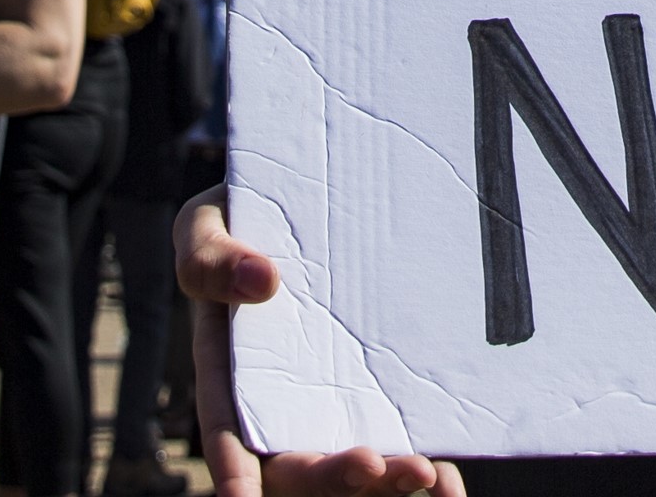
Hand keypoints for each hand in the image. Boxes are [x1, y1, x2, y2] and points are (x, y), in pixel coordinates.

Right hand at [175, 186, 460, 496]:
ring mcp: (339, 390)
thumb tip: (263, 283)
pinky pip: (406, 430)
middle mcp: (284, 393)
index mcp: (230, 368)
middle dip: (329, 475)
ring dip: (385, 476)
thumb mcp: (206, 224)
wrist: (311, 188)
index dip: (233, 465)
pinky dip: (430, 465)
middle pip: (297, 457)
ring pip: (354, 454)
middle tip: (369, 466)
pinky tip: (449, 482)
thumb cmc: (244, 209)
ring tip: (422, 473)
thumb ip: (210, 257)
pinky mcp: (385, 379)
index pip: (228, 425)